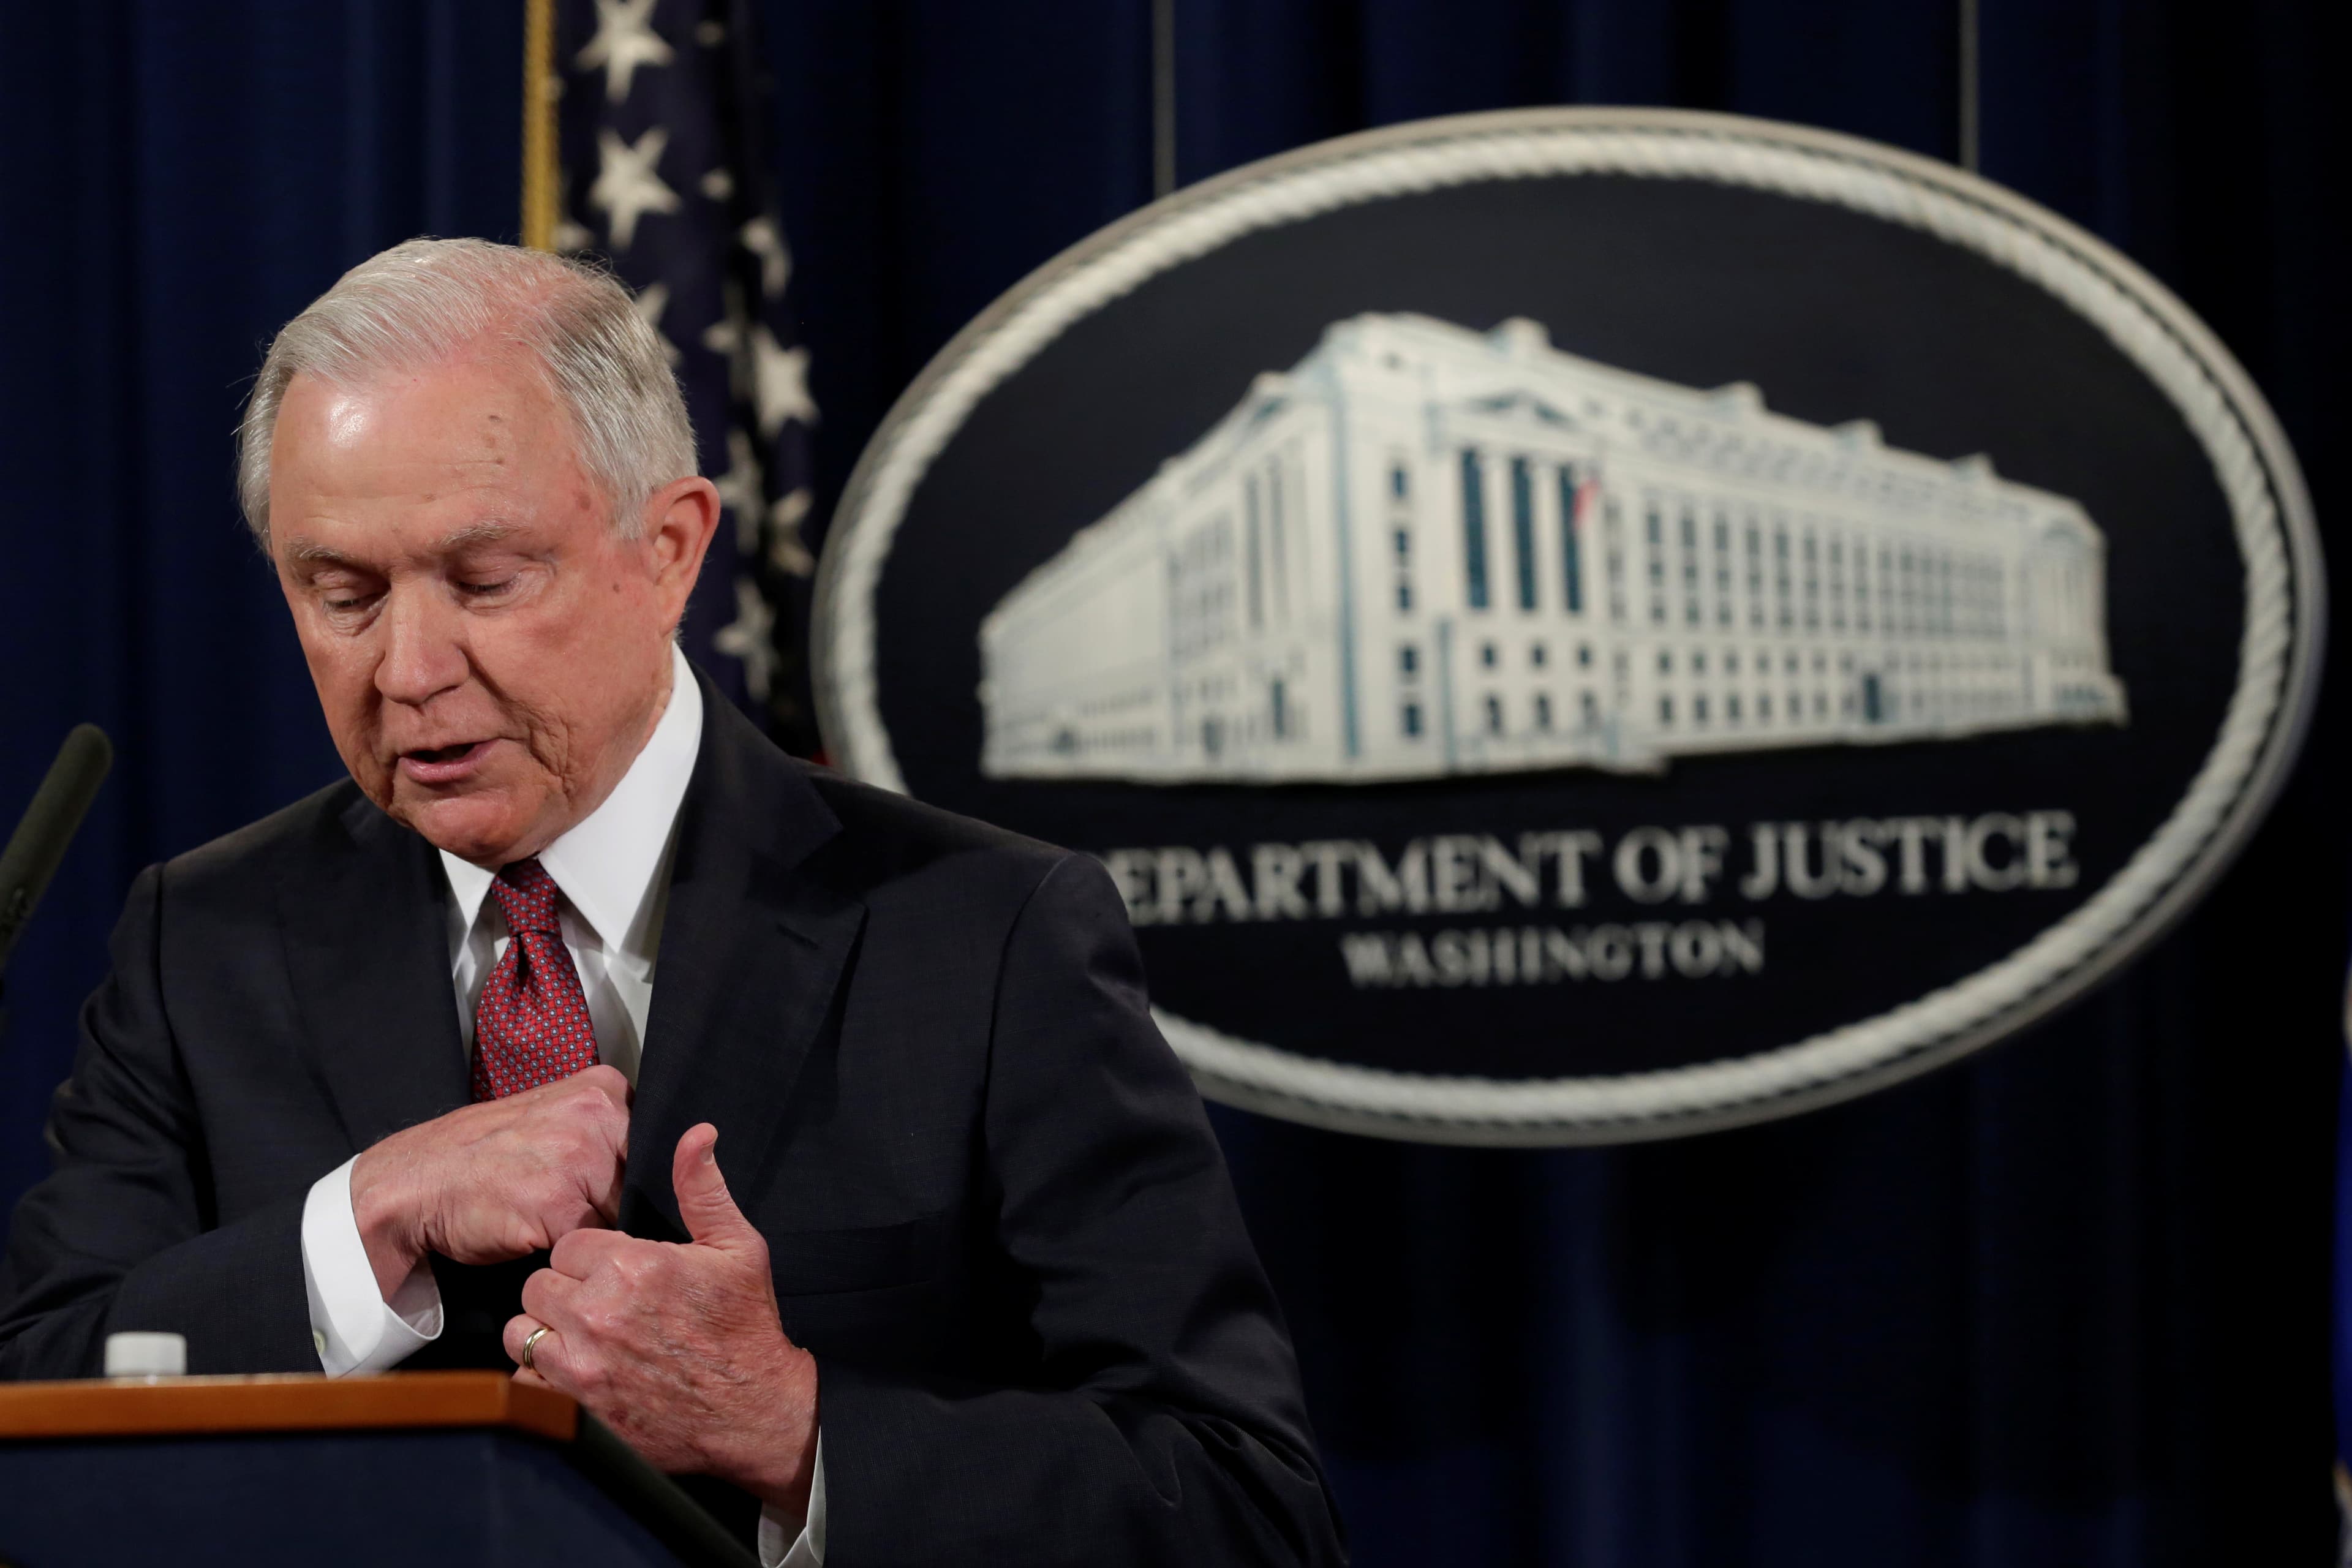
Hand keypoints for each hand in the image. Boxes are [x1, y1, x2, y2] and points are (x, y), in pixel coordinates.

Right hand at [349, 1065, 631, 1297]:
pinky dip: (569, 1249)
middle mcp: (597, 1114)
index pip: (656, 1144)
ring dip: (597, 1231)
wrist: (417, 1184)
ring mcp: (579, 1157)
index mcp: (603, 1088)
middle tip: (578, 1208)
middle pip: (645, 1179)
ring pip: (622, 1213)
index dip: (640, 1176)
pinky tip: (538, 1233)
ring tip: (552, 1219)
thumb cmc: (484, 1157)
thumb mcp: (554, 1119)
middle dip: (622, 1204)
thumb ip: (605, 1131)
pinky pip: (590, 1241)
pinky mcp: (560, 1205)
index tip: (612, 1187)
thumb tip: (658, 1168)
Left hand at [503, 1125, 818, 1514]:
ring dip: (546, 1334)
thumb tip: (696, 1133)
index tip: (614, 1272)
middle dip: (564, 1292)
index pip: (568, 1244)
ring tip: (583, 1338)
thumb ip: (703, 1190)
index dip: (590, 1258)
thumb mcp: (738, 1248)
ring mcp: (582, 1365)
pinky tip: (581, 1375)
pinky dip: (544, 1381)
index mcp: (634, 1266)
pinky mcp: (574, 1409)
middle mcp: (599, 1313)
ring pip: (521, 1332)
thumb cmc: (746, 1327)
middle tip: (598, 1305)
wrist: (753, 1413)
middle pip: (537, 1285)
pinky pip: (526, 1383)